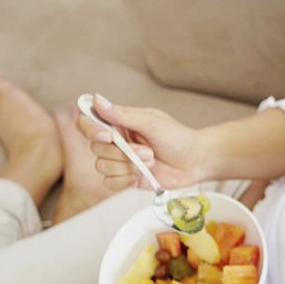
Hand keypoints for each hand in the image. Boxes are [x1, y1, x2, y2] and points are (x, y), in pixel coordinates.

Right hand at [76, 94, 210, 192]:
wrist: (196, 161)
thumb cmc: (178, 138)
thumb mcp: (151, 123)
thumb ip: (122, 114)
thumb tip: (97, 100)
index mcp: (120, 122)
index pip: (89, 122)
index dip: (91, 129)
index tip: (108, 136)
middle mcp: (117, 141)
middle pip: (96, 148)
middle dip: (122, 153)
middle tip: (148, 151)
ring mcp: (121, 160)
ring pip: (102, 166)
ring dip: (127, 167)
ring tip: (150, 162)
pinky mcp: (126, 178)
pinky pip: (110, 183)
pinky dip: (125, 180)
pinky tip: (141, 176)